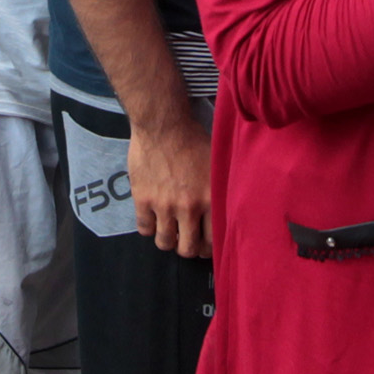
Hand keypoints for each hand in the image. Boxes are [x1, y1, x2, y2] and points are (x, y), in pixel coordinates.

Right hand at [127, 103, 211, 261]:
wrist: (163, 124)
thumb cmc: (194, 140)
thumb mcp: (217, 165)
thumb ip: (222, 190)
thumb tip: (231, 211)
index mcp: (210, 198)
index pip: (212, 240)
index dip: (208, 248)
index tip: (205, 245)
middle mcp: (188, 207)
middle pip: (188, 249)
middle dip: (188, 248)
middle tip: (187, 241)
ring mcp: (163, 205)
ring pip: (165, 243)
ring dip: (168, 240)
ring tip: (170, 230)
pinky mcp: (142, 199)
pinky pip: (144, 229)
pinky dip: (149, 228)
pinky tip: (153, 218)